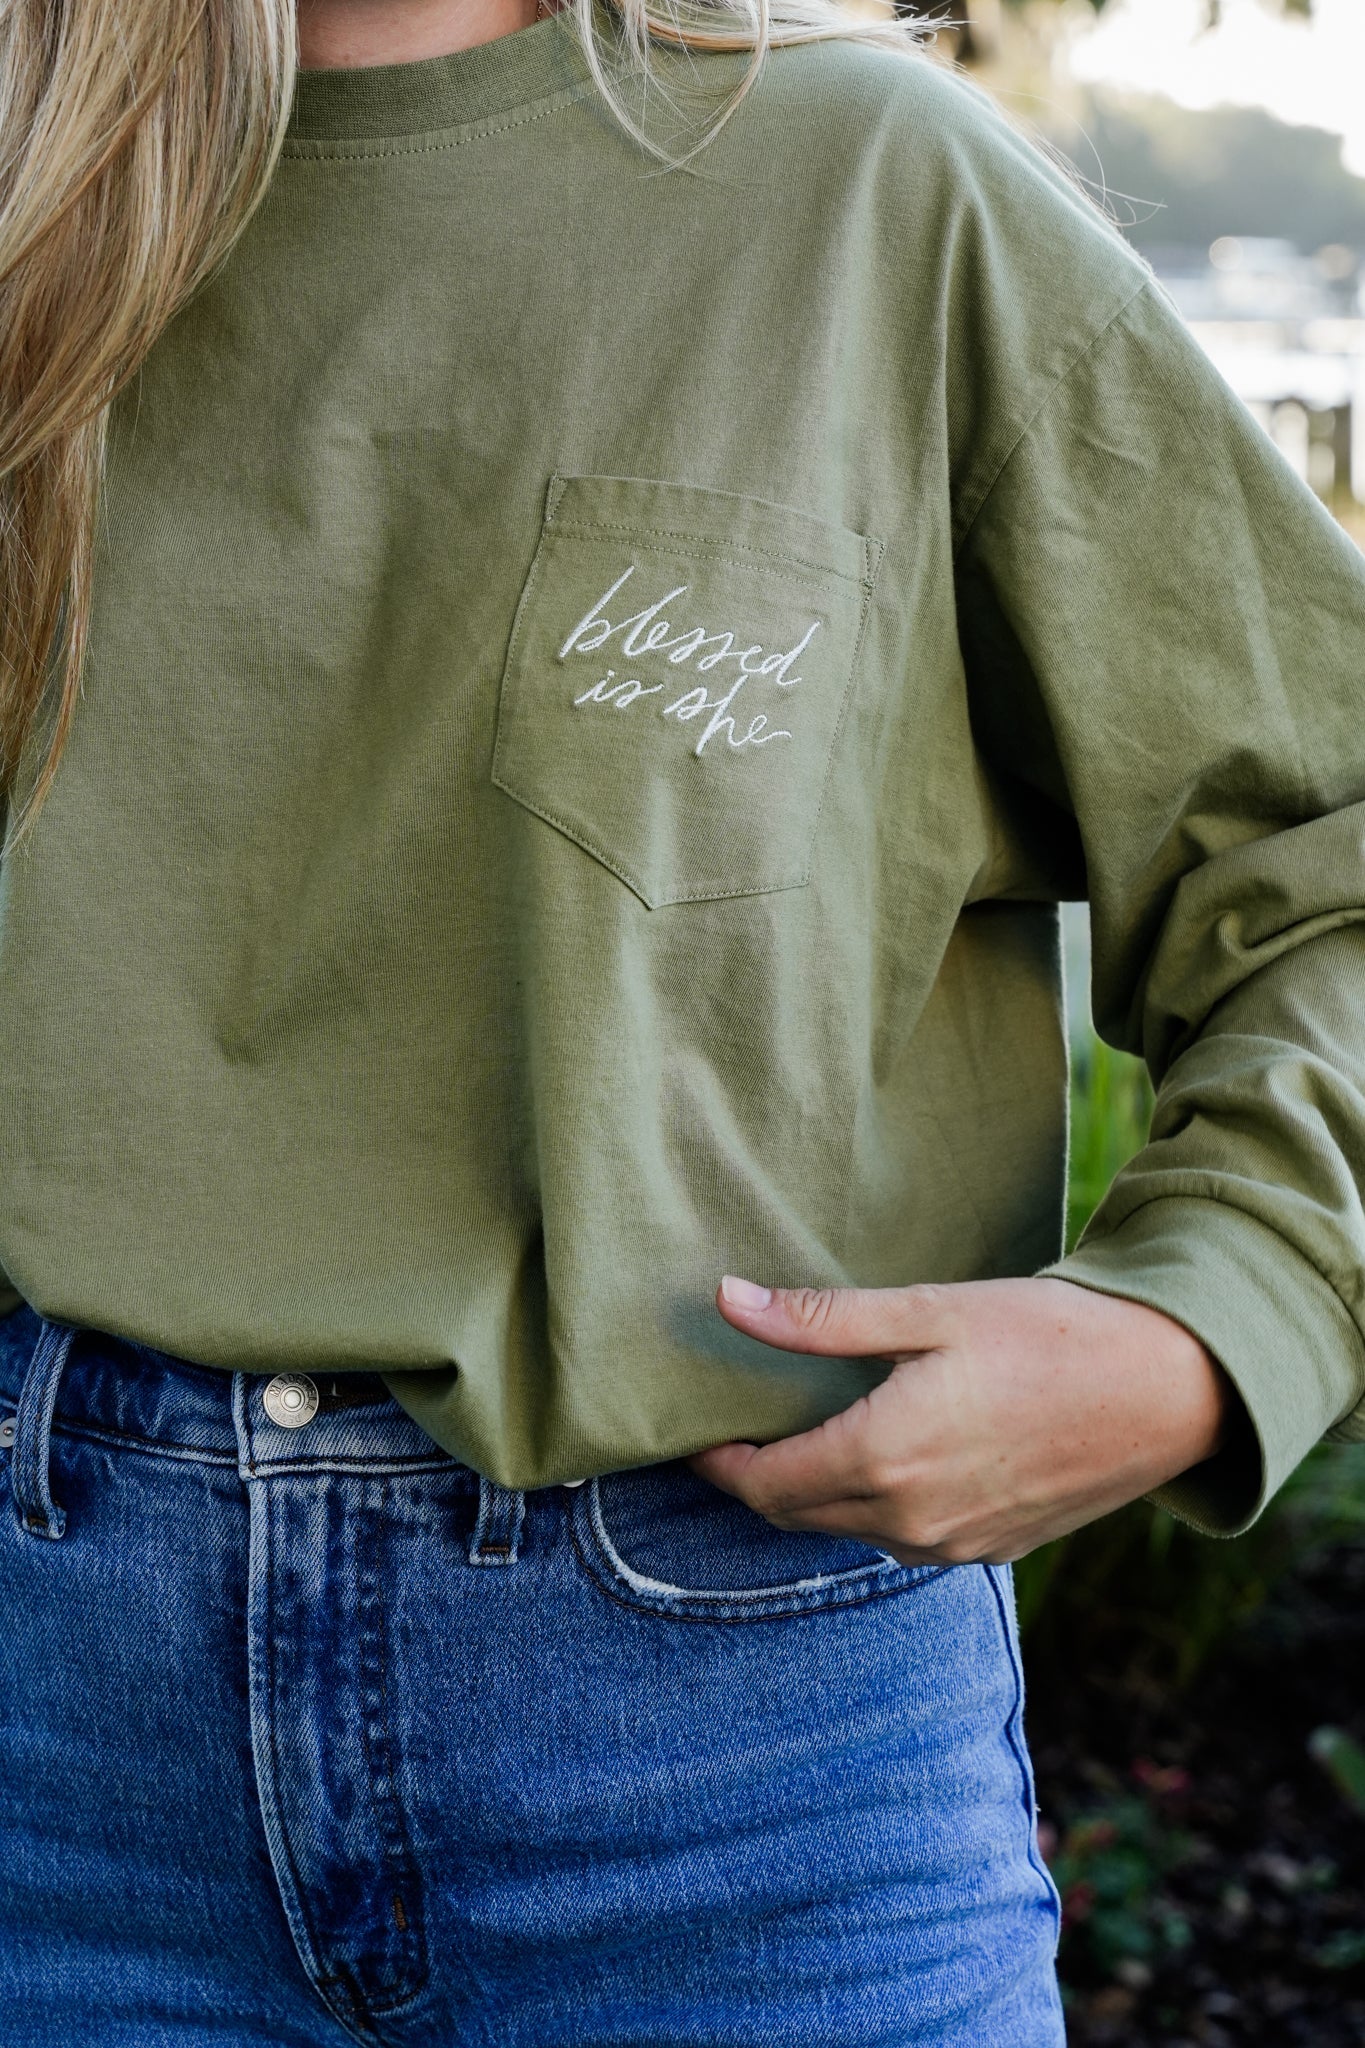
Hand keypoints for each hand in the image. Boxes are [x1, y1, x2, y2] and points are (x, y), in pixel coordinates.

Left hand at [690, 1276, 1233, 1563]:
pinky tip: (883, 1456)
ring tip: (805, 1433)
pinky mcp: (989, 1551)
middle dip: (758, 1477)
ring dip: (815, 1493)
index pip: (762, 1485)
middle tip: (739, 1427)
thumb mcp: (929, 1311)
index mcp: (883, 1459)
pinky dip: (871, 1506)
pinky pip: (901, 1540)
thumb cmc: (1048, 1335)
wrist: (1169, 1390)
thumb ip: (820, 1320)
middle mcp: (909, 1521)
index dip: (717, 1463)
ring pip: (847, 1531)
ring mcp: (952, 1547)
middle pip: (795, 1515)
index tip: (693, 1432)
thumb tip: (727, 1301)